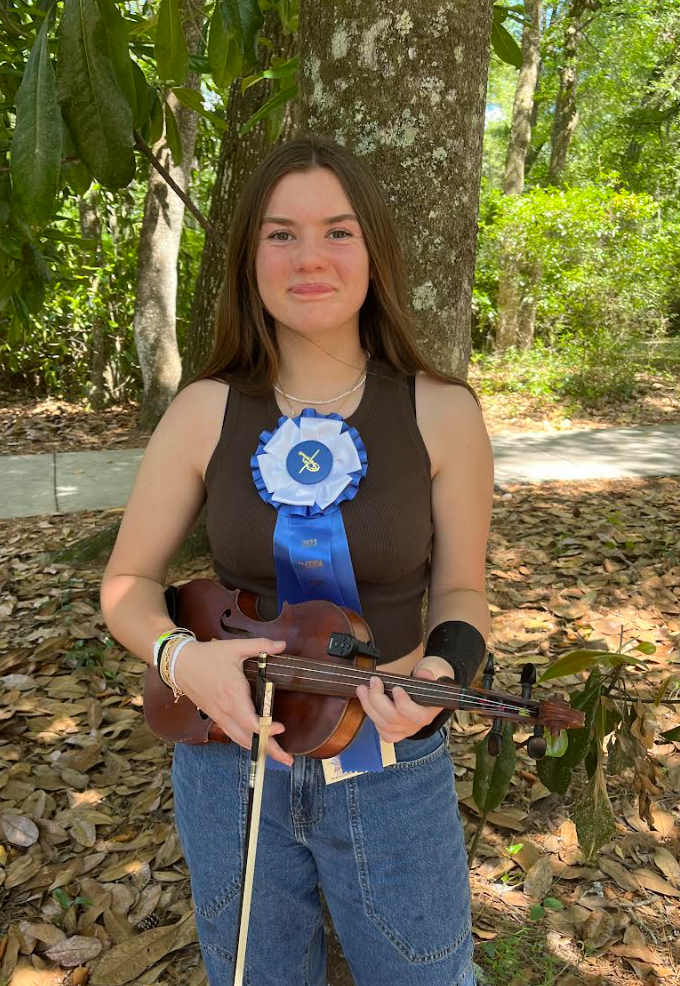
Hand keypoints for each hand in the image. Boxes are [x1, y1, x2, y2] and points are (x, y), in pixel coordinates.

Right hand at [173, 637, 293, 766]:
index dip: (266, 729)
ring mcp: (219, 716)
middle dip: (269, 750)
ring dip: (258, 750)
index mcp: (233, 694)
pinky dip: (246, 742)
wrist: (180, 664)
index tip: (281, 727)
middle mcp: (226, 710)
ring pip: (239, 740)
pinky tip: (256, 743)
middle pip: (248, 738)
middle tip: (288, 760)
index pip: (250, 721)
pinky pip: (232, 734)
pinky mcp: (215, 716)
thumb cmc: (208, 656)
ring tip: (276, 756)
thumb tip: (282, 645)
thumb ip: (260, 645)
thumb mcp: (235, 647)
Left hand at [355, 656, 450, 743]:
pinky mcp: (398, 732)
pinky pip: (384, 733)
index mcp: (430, 710)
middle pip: (394, 719)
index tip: (396, 688)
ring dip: (369, 706)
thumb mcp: (433, 668)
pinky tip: (368, 704)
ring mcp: (407, 729)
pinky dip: (373, 719)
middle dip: (378, 699)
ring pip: (384, 725)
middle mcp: (418, 723)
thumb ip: (429, 670)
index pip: (418, 716)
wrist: (427, 685)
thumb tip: (424, 674)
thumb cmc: (429, 677)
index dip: (404, 704)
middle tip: (373, 681)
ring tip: (362, 689)